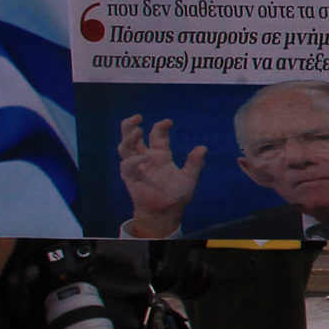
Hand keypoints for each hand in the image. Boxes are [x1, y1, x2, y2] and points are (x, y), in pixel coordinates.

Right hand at [117, 114, 205, 237]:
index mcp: (160, 154)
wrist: (167, 211)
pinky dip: (134, 160)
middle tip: (138, 117)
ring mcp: (137, 167)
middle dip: (132, 125)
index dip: (161, 126)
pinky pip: (127, 165)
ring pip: (125, 147)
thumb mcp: (189, 178)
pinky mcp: (131, 178)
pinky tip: (144, 157)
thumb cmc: (177, 194)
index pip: (157, 135)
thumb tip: (202, 148)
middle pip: (133, 136)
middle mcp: (146, 157)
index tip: (169, 122)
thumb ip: (195, 164)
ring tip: (138, 129)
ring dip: (129, 137)